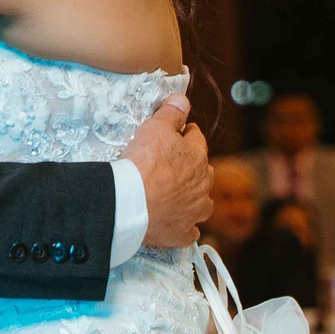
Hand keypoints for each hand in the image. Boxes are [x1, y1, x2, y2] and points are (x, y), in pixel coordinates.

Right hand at [122, 95, 208, 248]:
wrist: (130, 204)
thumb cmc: (143, 163)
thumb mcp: (155, 128)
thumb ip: (171, 112)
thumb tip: (182, 99)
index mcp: (198, 158)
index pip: (196, 138)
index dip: (184, 133)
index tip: (174, 133)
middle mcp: (202, 186)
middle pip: (204, 171)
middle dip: (193, 166)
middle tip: (173, 164)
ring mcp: (194, 212)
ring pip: (203, 203)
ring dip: (195, 198)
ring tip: (180, 195)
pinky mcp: (182, 233)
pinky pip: (191, 231)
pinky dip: (186, 227)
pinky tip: (178, 223)